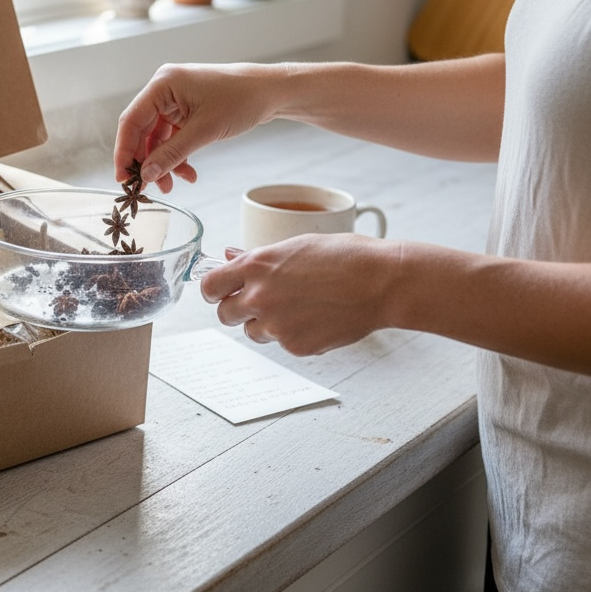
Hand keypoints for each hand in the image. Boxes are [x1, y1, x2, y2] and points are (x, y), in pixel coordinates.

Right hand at [113, 63, 277, 192]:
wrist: (271, 92)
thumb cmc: (241, 100)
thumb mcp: (205, 131)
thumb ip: (172, 154)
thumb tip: (146, 175)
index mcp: (163, 84)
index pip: (131, 120)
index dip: (124, 151)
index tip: (123, 178)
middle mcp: (164, 89)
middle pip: (142, 131)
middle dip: (147, 161)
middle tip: (148, 188)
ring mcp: (175, 100)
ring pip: (157, 138)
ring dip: (164, 162)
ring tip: (172, 186)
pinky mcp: (186, 110)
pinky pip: (172, 137)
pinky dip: (177, 156)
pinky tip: (188, 173)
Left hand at [200, 234, 403, 355]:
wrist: (381, 282)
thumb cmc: (345, 257)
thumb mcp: (295, 245)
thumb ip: (257, 256)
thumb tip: (229, 256)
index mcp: (256, 266)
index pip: (209, 286)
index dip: (213, 291)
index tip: (220, 292)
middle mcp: (260, 296)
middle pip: (225, 314)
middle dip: (237, 310)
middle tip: (260, 302)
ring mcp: (277, 324)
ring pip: (254, 332)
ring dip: (266, 323)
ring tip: (298, 306)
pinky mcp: (296, 346)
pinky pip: (283, 344)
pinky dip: (294, 335)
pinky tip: (317, 318)